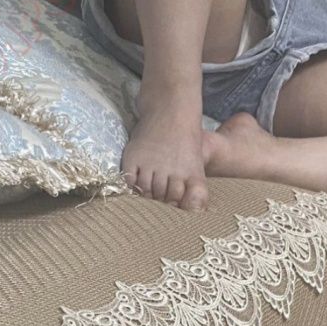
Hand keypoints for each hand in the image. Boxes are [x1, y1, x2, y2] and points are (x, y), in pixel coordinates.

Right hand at [122, 91, 207, 211]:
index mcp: (190, 172)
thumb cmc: (185, 143)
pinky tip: (136, 182)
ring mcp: (151, 162)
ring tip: (148, 191)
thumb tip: (196, 212)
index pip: (182, 201)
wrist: (170, 112)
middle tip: (158, 201)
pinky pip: (130, 181)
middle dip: (161, 202)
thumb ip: (195, 191)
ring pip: (146, 192)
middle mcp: (171, 169)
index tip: (173, 207)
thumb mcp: (196, 165)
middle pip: (163, 198)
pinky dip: (132, 186)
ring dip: (146, 195)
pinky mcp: (133, 156)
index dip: (176, 206)